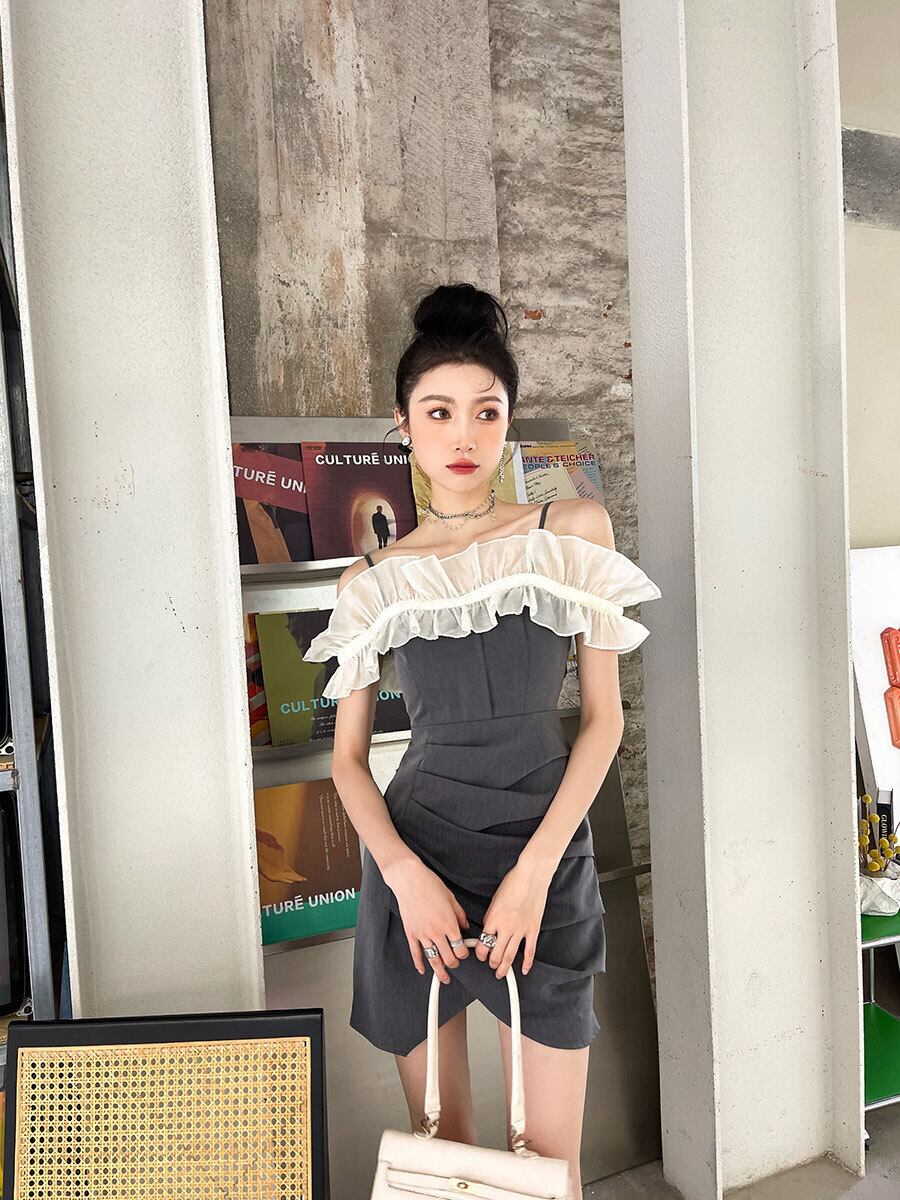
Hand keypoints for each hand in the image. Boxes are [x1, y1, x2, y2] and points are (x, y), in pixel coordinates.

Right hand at [383, 855, 469, 982]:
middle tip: (456, 964)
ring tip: (444, 979)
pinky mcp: (410, 933)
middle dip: (454, 964)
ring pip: (433, 959)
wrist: (409, 879)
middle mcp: (436, 932)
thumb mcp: (451, 898)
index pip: (460, 948)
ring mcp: (422, 934)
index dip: (464, 954)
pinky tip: (423, 970)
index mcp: (449, 923)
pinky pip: (415, 953)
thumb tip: (465, 926)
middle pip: (448, 957)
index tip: (464, 954)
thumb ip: (460, 915)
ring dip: (439, 972)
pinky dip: (419, 964)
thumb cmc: (430, 884)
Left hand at [476, 858, 552, 978]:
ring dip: (504, 967)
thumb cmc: (513, 883)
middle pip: (496, 954)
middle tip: (490, 966)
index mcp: (493, 918)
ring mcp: (521, 930)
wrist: (531, 876)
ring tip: (501, 973)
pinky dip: (527, 963)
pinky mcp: (533, 929)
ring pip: (510, 956)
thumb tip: (489, 930)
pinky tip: (524, 969)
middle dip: (491, 963)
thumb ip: (491, 917)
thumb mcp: (494, 900)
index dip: (480, 953)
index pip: (483, 944)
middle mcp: (506, 927)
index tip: (480, 955)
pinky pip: (530, 951)